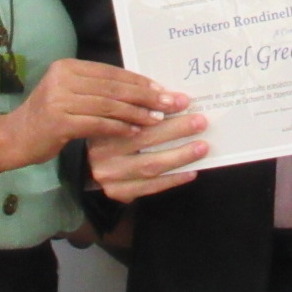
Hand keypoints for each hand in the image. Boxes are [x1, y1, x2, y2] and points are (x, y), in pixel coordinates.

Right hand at [8, 59, 185, 164]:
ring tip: (157, 119)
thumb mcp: (72, 95)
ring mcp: (59, 99)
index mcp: (68, 67)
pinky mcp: (59, 121)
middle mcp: (62, 78)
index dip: (140, 81)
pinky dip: (119, 127)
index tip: (164, 89)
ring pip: (109, 105)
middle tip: (171, 103)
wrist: (14, 138)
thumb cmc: (49, 117)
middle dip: (146, 95)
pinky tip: (135, 132)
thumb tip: (143, 89)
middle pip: (114, 87)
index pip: (112, 72)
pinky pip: (98, 123)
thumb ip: (99, 89)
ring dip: (137, 113)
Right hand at [88, 113, 209, 202]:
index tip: (184, 101)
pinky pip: (150, 186)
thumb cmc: (112, 135)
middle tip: (200, 122)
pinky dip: (173, 179)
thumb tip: (175, 99)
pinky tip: (191, 171)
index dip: (160, 107)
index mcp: (103, 126)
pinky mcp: (118, 191)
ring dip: (180, 156)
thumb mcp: (117, 117)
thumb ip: (138, 109)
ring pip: (150, 165)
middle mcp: (103, 152)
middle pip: (144, 139)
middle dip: (176, 129)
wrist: (89, 166)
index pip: (134, 115)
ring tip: (202, 147)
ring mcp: (109, 175)